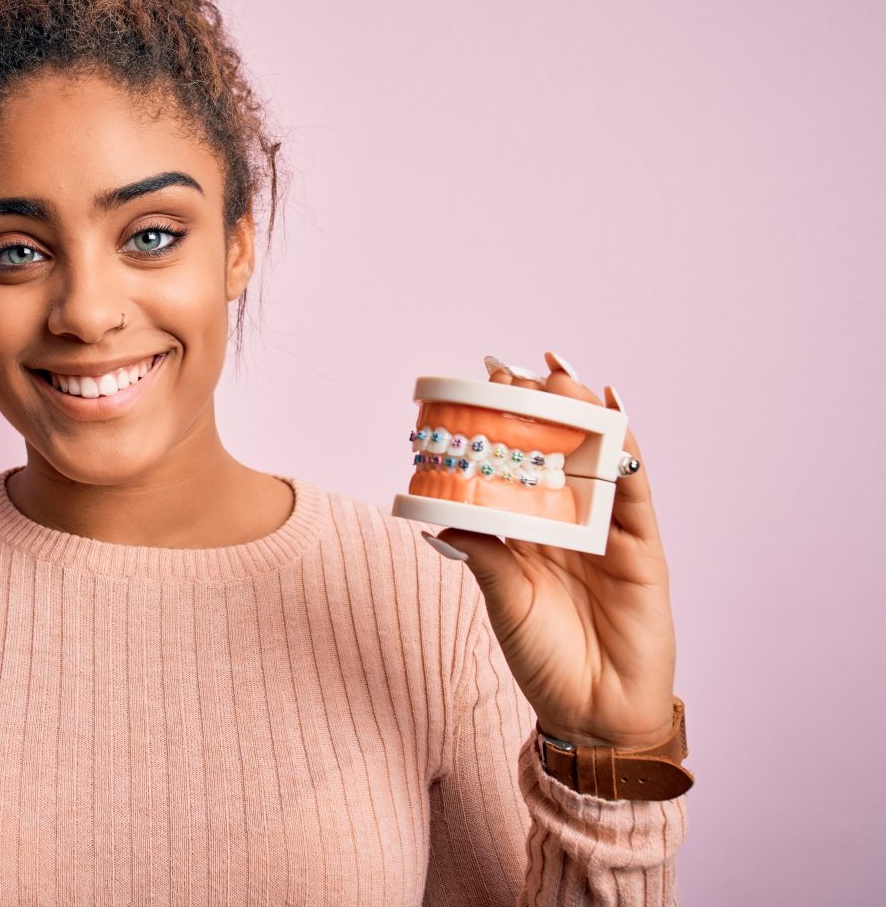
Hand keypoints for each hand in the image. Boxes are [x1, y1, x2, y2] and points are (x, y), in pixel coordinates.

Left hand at [425, 351, 677, 747]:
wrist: (593, 713)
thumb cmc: (543, 659)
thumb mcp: (503, 599)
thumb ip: (483, 553)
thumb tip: (442, 512)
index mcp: (529, 529)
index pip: (515, 463)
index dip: (501, 424)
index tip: (479, 384)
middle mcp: (568, 521)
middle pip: (556, 449)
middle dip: (536, 407)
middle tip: (511, 370)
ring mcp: (607, 529)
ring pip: (596, 457)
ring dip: (579, 414)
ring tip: (557, 378)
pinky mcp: (642, 546)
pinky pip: (636, 487)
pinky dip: (628, 448)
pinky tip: (615, 412)